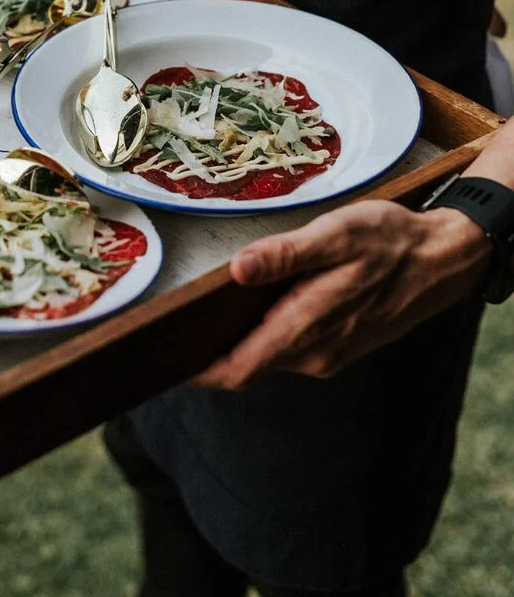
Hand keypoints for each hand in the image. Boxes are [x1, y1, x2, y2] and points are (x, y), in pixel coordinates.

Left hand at [196, 200, 490, 388]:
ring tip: (203, 311)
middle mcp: (315, 353)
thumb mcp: (336, 235)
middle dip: (209, 350)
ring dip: (238, 341)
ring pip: (268, 357)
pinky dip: (264, 334)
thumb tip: (238, 270)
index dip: (198, 370)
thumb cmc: (388, 241)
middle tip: (170, 324)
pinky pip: (288, 349)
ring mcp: (328, 354)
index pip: (238, 370)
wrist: (442, 260)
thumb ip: (286, 255)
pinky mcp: (337, 345)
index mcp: (308, 328)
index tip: (162, 355)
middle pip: (246, 365)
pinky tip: (253, 306)